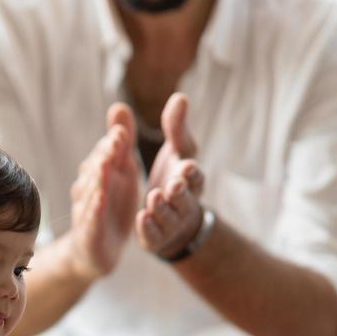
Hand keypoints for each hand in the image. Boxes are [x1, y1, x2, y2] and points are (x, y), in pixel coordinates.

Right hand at [66, 103, 142, 279]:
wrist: (96, 251)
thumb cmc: (111, 206)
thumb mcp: (122, 172)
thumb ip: (122, 143)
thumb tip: (120, 106)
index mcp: (103, 174)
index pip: (105, 155)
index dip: (112, 143)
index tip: (122, 131)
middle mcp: (91, 190)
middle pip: (96, 171)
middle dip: (104, 156)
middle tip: (115, 143)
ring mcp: (87, 212)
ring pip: (91, 194)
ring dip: (98, 180)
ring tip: (106, 166)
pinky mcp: (89, 235)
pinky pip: (91, 221)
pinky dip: (94, 211)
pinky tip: (101, 201)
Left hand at [137, 93, 206, 258]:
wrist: (170, 221)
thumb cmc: (173, 178)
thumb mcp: (176, 151)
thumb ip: (176, 127)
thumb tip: (180, 97)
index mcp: (190, 180)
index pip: (195, 176)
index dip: (192, 173)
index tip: (186, 165)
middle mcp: (184, 203)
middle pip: (185, 198)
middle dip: (180, 191)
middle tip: (173, 184)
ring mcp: (171, 222)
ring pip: (168, 216)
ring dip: (162, 207)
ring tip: (154, 196)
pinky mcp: (156, 238)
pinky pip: (154, 235)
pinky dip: (149, 227)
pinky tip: (141, 217)